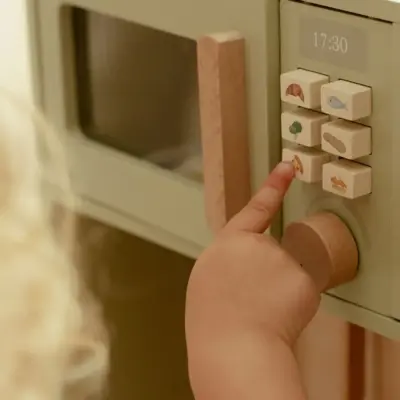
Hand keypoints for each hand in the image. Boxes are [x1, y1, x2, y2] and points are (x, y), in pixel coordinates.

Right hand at [185, 161, 319, 399]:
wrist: (232, 350)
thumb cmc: (215, 319)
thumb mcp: (210, 277)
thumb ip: (232, 258)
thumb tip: (252, 256)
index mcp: (227, 243)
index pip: (255, 208)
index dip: (273, 186)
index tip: (288, 166)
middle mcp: (255, 244)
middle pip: (273, 252)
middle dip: (268, 273)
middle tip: (253, 299)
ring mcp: (280, 259)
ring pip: (290, 269)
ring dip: (281, 287)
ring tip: (263, 309)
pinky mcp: (304, 277)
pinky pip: (305, 285)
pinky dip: (295, 300)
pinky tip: (279, 314)